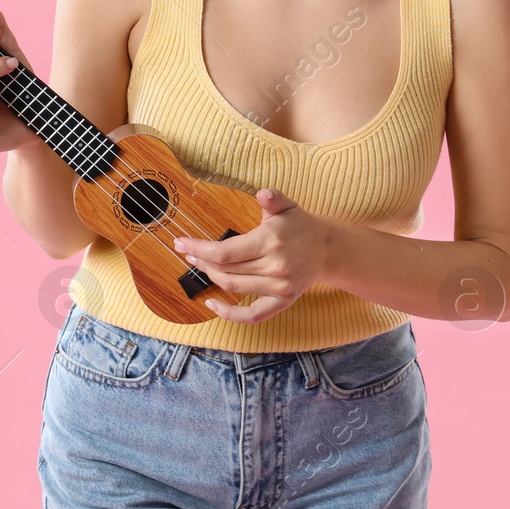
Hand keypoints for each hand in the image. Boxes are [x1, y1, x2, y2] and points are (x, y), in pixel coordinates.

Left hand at [172, 188, 333, 323]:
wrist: (328, 249)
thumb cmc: (301, 225)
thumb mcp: (288, 206)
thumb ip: (273, 198)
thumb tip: (263, 193)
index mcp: (271, 241)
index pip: (225, 252)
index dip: (199, 249)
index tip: (181, 243)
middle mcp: (275, 267)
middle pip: (226, 270)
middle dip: (201, 261)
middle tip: (188, 252)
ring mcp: (279, 288)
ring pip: (234, 287)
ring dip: (211, 278)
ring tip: (199, 265)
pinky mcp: (283, 302)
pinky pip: (252, 315)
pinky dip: (230, 314)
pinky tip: (212, 304)